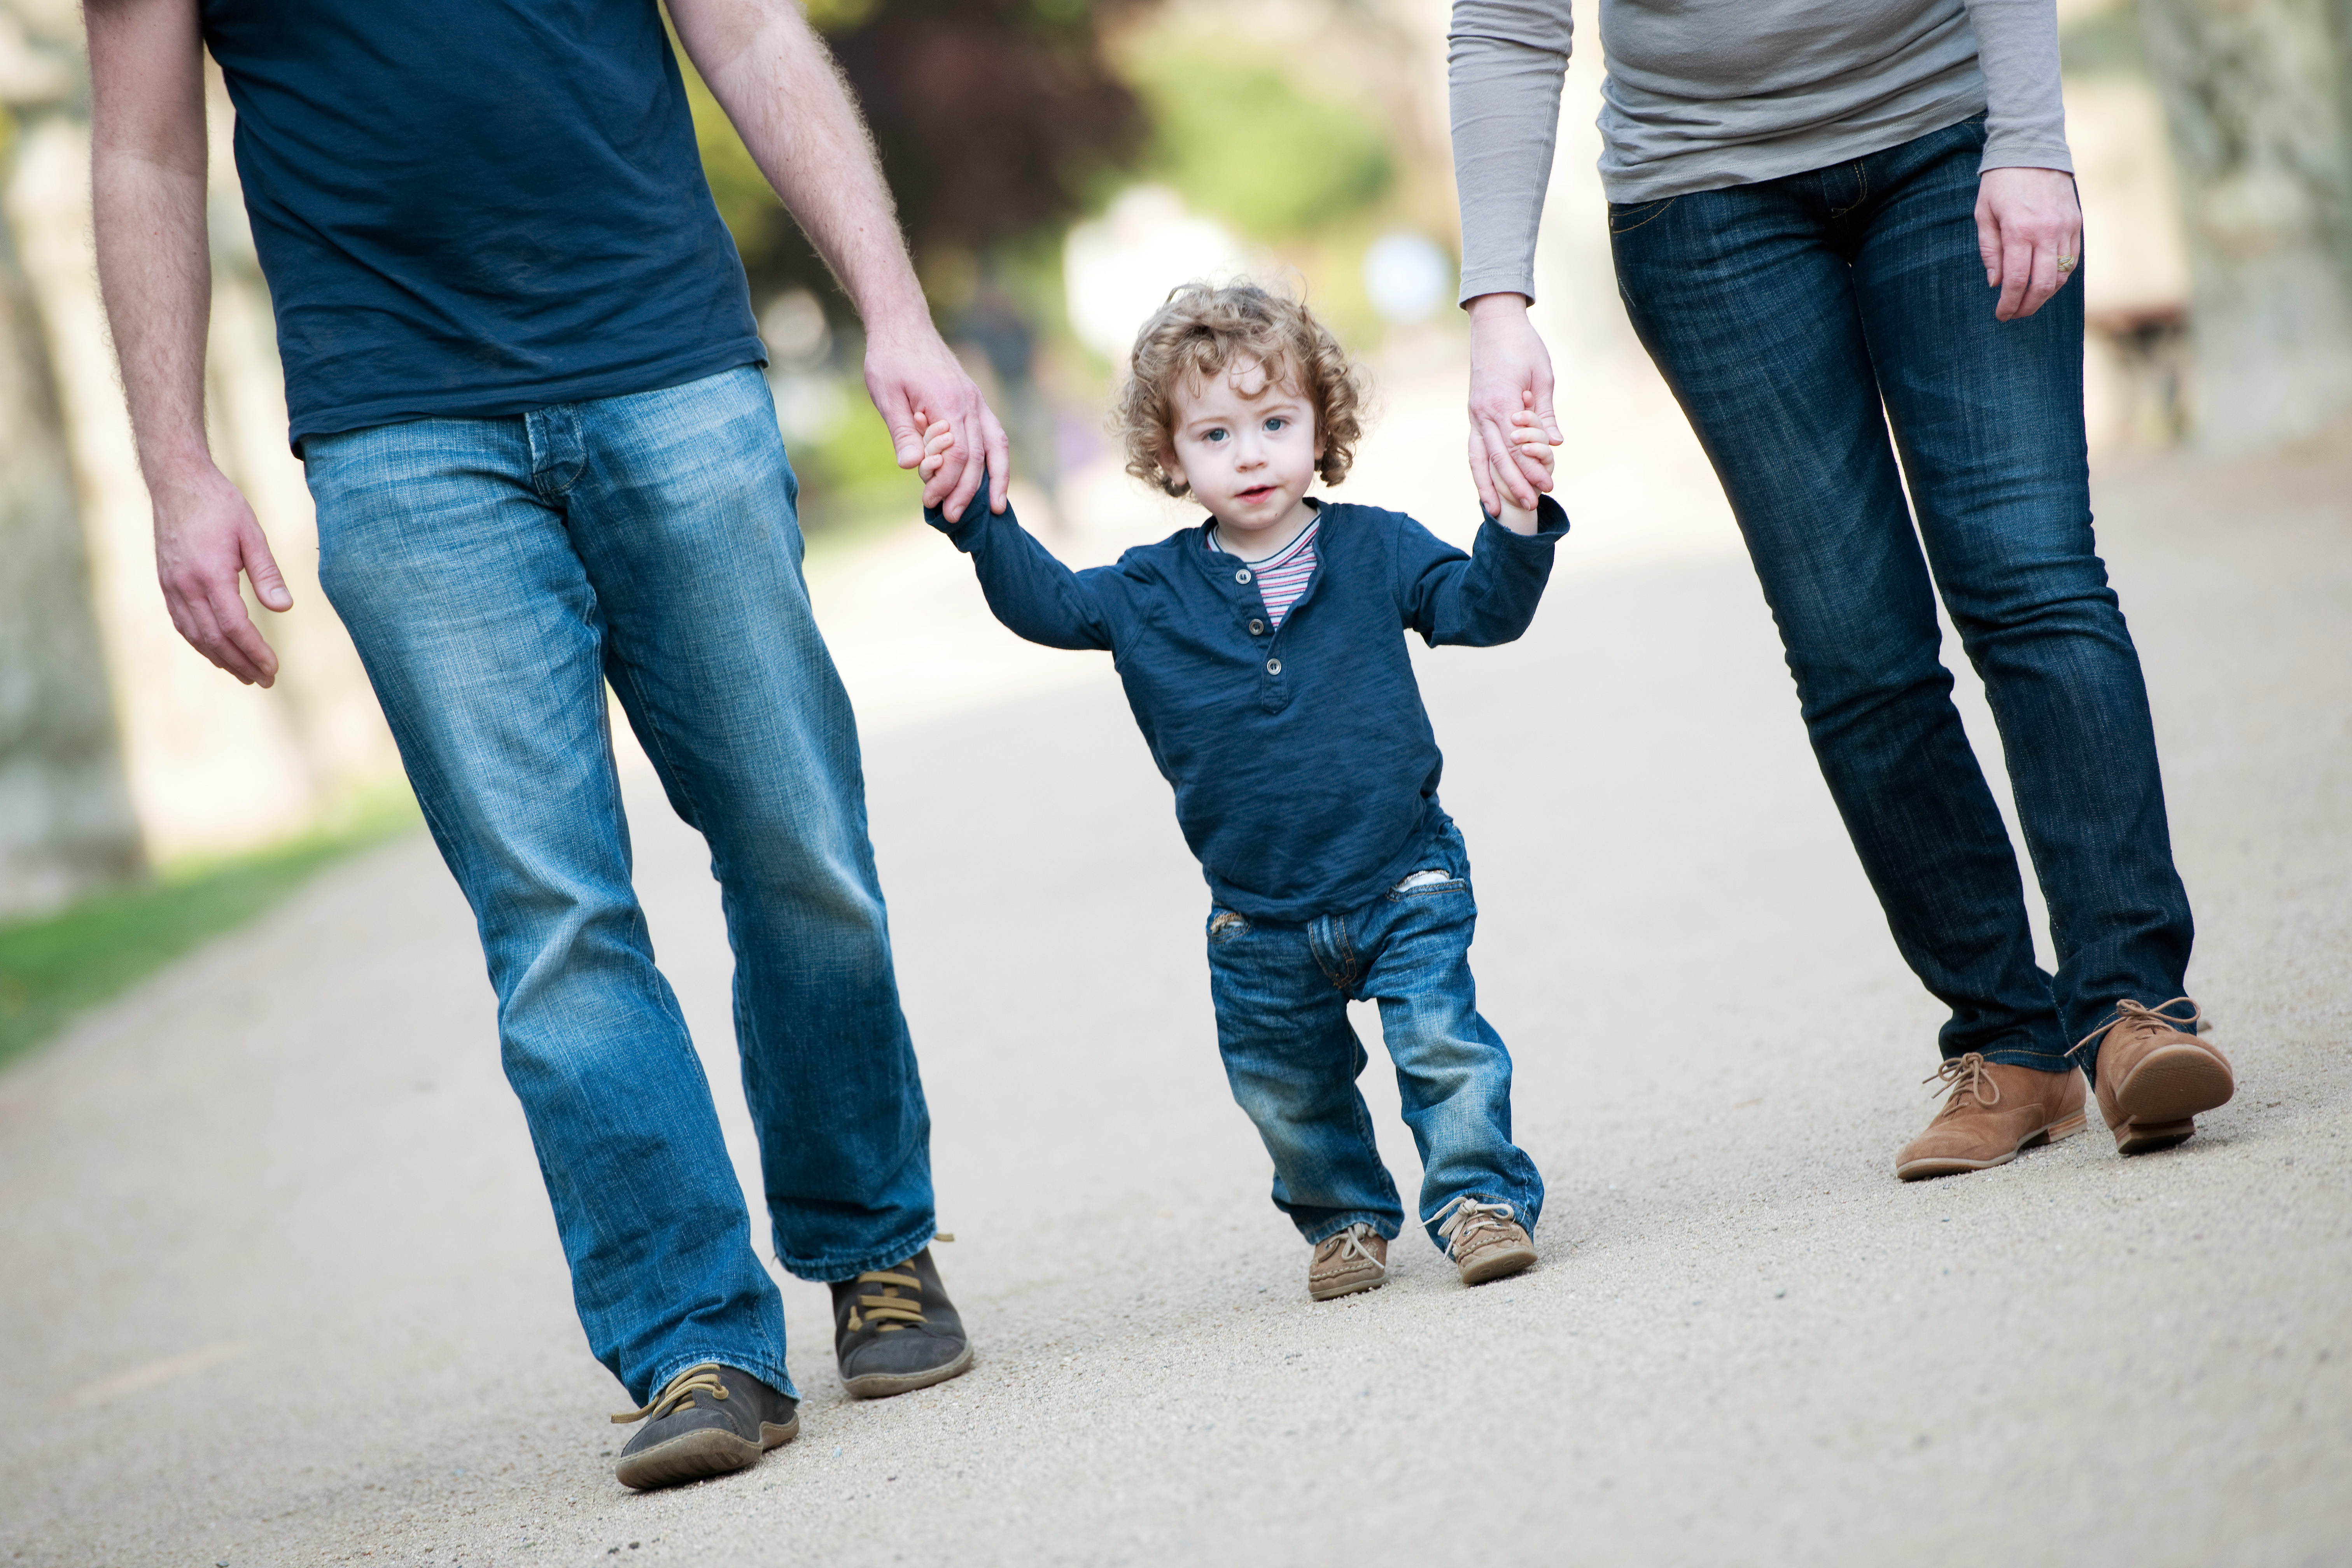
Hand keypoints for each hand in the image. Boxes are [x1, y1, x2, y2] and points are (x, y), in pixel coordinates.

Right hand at [152, 467, 291, 685]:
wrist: (177, 482)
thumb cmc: (220, 505)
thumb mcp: (252, 534)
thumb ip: (267, 574)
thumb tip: (285, 609)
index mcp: (210, 575)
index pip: (235, 627)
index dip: (255, 651)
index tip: (273, 668)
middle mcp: (186, 585)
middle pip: (215, 638)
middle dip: (241, 663)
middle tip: (265, 681)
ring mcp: (172, 585)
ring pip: (195, 635)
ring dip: (221, 659)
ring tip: (244, 674)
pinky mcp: (166, 582)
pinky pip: (182, 623)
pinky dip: (200, 642)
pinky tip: (216, 651)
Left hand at [864, 322, 1009, 515]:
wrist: (903, 325)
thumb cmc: (890, 359)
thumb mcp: (886, 394)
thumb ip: (902, 431)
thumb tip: (912, 467)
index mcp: (948, 402)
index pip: (957, 455)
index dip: (946, 482)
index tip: (929, 501)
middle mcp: (970, 403)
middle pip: (978, 456)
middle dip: (967, 491)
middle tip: (951, 518)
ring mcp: (976, 402)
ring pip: (997, 446)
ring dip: (997, 479)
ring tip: (994, 508)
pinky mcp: (974, 401)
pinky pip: (994, 435)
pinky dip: (996, 459)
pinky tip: (991, 478)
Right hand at [1466, 293, 1561, 514]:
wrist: (1493, 322)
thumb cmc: (1522, 345)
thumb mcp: (1542, 375)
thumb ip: (1545, 412)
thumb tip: (1555, 443)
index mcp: (1502, 402)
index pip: (1515, 447)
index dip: (1530, 470)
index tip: (1547, 486)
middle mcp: (1483, 412)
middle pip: (1496, 458)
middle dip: (1512, 484)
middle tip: (1530, 506)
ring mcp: (1475, 413)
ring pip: (1477, 458)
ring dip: (1486, 485)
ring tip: (1494, 511)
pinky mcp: (1474, 412)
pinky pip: (1474, 446)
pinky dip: (1479, 468)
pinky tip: (1485, 484)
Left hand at [1975, 166, 2082, 321]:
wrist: (2032, 149)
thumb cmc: (2000, 183)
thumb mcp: (1984, 214)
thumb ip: (1990, 251)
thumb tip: (1996, 283)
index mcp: (2019, 230)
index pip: (2017, 281)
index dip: (2009, 304)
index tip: (2001, 315)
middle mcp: (2046, 232)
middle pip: (2042, 285)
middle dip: (2027, 306)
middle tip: (2014, 315)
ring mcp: (2066, 227)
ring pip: (2061, 276)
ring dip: (2045, 295)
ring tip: (2028, 302)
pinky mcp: (2077, 222)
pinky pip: (2072, 259)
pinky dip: (2059, 276)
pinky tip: (2045, 282)